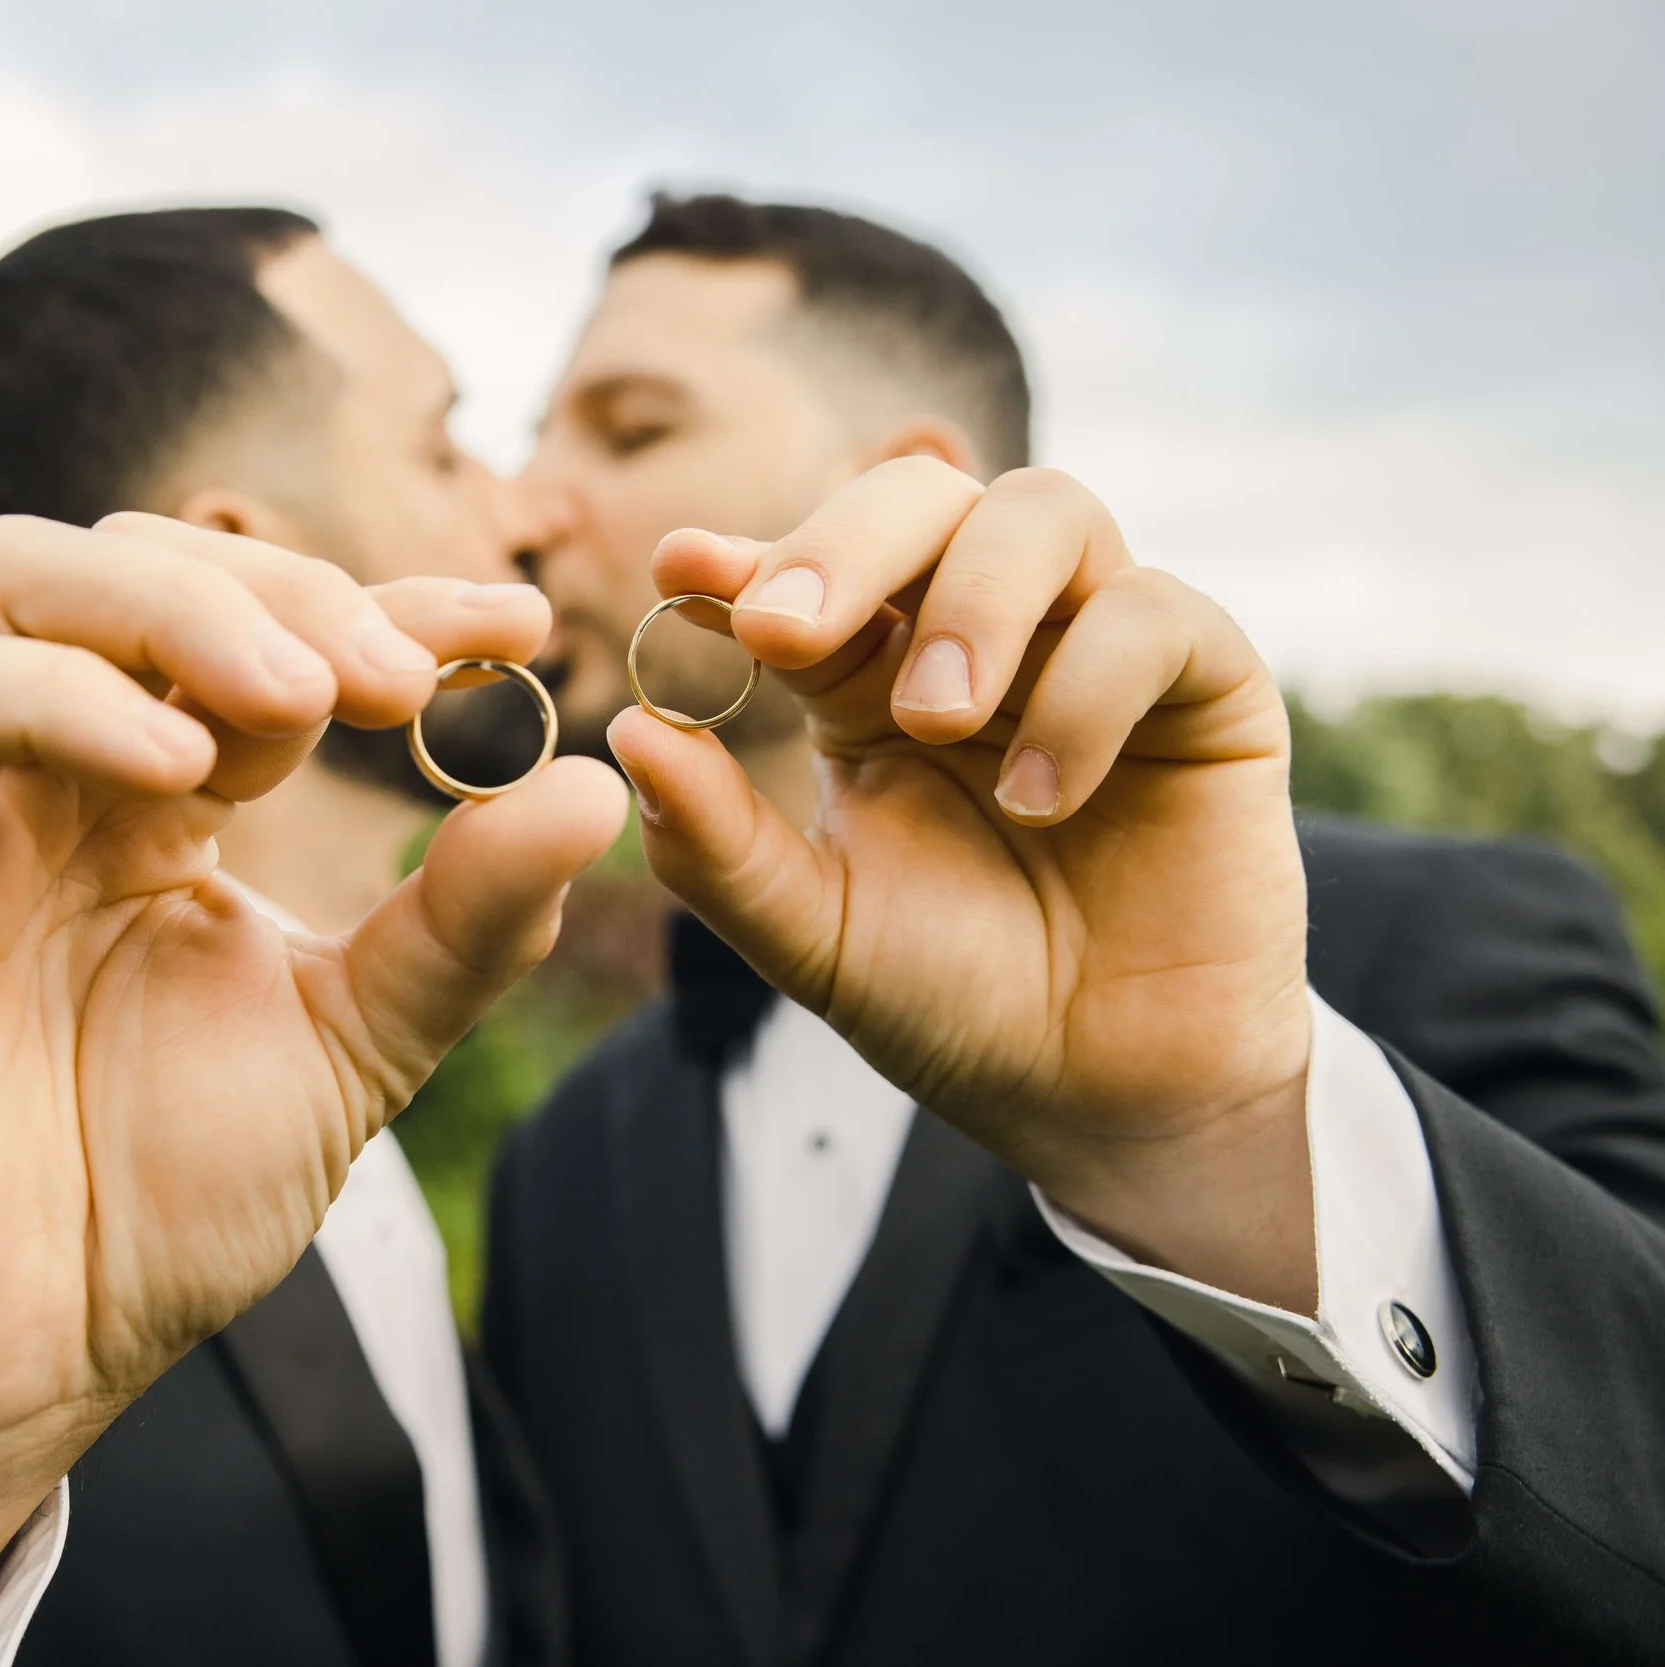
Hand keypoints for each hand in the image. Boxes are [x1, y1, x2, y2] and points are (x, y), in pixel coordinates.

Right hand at [0, 512, 625, 1646]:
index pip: (269, 627)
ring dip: (178, 609)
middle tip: (398, 682)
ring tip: (300, 704)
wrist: (26, 1354)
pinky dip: (56, 698)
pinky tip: (180, 776)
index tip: (518, 626)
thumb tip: (596, 790)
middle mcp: (62, 776)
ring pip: (22, 580)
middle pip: (141, 560)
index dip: (392, 596)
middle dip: (288, 591)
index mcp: (168, 801)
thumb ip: (465, 921)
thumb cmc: (166, 1205)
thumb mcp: (358, 1045)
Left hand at [611, 459, 1314, 1312]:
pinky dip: (1088, 686)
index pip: (808, 574)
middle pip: (921, 497)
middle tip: (786, 628)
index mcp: (868, 678)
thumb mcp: (812, 930)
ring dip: (973, 601)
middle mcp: (980, 635)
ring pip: (1044, 513)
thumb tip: (628, 732)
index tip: (682, 569)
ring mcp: (1093, 644)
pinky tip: (1042, 794)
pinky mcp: (1206, 685)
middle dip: (843, 544)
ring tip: (935, 721)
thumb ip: (719, 841)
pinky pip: (1155, 616)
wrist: (1094, 1095)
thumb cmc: (951, 999)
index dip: (748, 556)